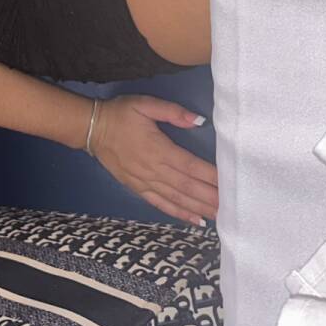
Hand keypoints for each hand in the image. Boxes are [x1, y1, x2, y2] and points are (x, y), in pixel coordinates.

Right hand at [90, 95, 218, 225]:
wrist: (92, 129)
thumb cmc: (120, 114)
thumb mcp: (145, 104)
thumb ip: (172, 111)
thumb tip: (199, 121)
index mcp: (159, 149)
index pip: (192, 166)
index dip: (212, 177)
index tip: (231, 185)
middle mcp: (154, 170)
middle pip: (188, 187)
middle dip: (211, 198)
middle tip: (234, 208)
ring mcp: (145, 182)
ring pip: (177, 199)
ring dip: (200, 209)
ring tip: (222, 217)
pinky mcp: (138, 188)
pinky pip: (161, 204)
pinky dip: (179, 214)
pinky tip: (195, 221)